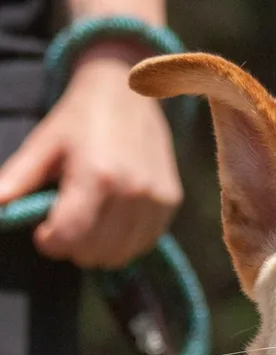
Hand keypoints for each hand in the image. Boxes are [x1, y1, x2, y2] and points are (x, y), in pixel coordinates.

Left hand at [0, 41, 182, 267]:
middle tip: (66, 227)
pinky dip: (125, 242)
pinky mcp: (171, 202)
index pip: (70, 238)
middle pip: (95, 252)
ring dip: (99, 249)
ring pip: (121, 254)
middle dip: (73, 247)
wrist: (129, 93)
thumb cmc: (80, 119)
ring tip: (89, 226)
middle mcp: (132, 192)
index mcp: (96, 175)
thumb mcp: (43, 144)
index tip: (43, 232)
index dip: (49, 243)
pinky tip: (113, 222)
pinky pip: (144, 243)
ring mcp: (156, 199)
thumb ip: (18, 179)